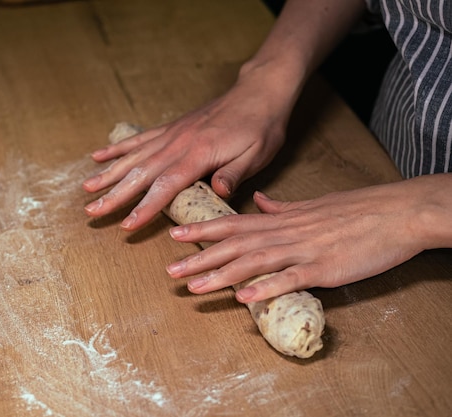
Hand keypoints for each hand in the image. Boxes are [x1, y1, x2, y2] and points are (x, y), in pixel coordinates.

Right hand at [82, 62, 296, 230]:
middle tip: (92, 211)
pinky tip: (98, 155)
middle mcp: (179, 143)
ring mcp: (171, 134)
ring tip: (87, 188)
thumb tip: (218, 194)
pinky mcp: (171, 128)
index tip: (127, 225)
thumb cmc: (261, 126)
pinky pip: (139, 139)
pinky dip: (118, 148)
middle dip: (114, 195)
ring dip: (109, 173)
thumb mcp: (257, 154)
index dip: (145, 207)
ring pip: (133, 156)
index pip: (166, 186)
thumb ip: (234, 173)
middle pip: (140, 173)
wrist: (258, 91)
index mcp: (199, 154)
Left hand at [166, 175, 451, 301]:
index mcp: (281, 220)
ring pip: (253, 262)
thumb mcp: (311, 205)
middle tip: (170, 270)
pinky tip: (244, 298)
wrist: (396, 212)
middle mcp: (284, 233)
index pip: (233, 224)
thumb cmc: (355, 210)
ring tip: (194, 287)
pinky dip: (265, 287)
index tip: (175, 236)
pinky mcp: (323, 268)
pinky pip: (290, 279)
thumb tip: (260, 202)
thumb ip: (281, 207)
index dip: (202, 230)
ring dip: (222, 275)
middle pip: (234, 245)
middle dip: (200, 257)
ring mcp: (303, 251)